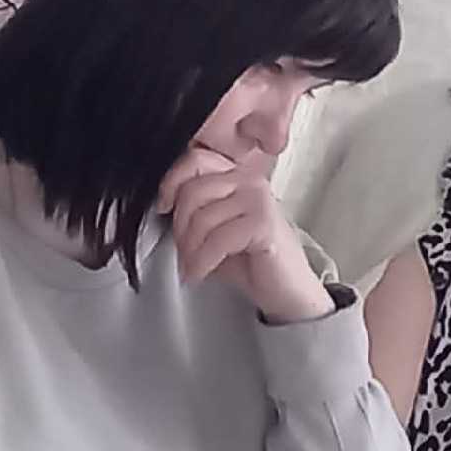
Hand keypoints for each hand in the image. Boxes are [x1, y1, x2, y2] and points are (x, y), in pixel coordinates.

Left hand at [156, 147, 328, 322]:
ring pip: (202, 218)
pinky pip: (218, 239)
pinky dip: (202, 261)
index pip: (195, 160)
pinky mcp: (264, 223)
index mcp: (238, 176)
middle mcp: (250, 181)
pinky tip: (200, 273)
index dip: (171, 182)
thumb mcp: (216, 228)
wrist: (287, 290)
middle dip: (180, 228)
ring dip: (190, 250)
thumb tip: (164, 205)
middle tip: (183, 253)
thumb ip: (196, 209)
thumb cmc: (253, 260)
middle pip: (193, 191)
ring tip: (192, 266)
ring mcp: (259, 199)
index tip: (163, 207)